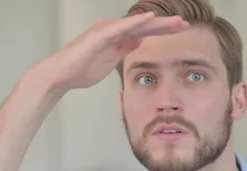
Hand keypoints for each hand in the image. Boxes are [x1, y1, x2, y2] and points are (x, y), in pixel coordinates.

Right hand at [35, 12, 188, 90]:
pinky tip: (150, 18)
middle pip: (144, 25)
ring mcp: (106, 31)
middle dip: (166, 24)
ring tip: (175, 21)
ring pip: (136, 24)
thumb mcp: (111, 59)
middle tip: (185, 23)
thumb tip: (139, 40)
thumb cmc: (82, 69)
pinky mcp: (99, 36)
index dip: (163, 30)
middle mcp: (113, 29)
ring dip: (157, 22)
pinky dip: (135, 22)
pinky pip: (120, 27)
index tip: (181, 30)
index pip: (145, 32)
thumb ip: (125, 48)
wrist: (61, 76)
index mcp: (117, 37)